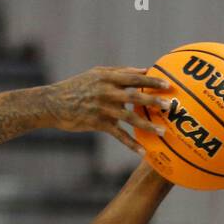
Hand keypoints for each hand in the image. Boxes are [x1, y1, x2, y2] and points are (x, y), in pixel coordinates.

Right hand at [44, 66, 172, 154]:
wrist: (53, 103)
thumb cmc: (77, 86)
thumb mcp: (95, 74)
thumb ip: (119, 72)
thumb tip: (144, 71)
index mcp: (107, 77)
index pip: (133, 77)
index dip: (151, 81)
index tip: (167, 84)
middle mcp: (106, 92)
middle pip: (134, 96)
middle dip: (154, 100)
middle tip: (170, 106)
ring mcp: (102, 108)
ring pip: (129, 117)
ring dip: (148, 125)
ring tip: (163, 131)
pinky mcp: (98, 123)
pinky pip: (118, 134)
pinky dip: (131, 143)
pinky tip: (142, 152)